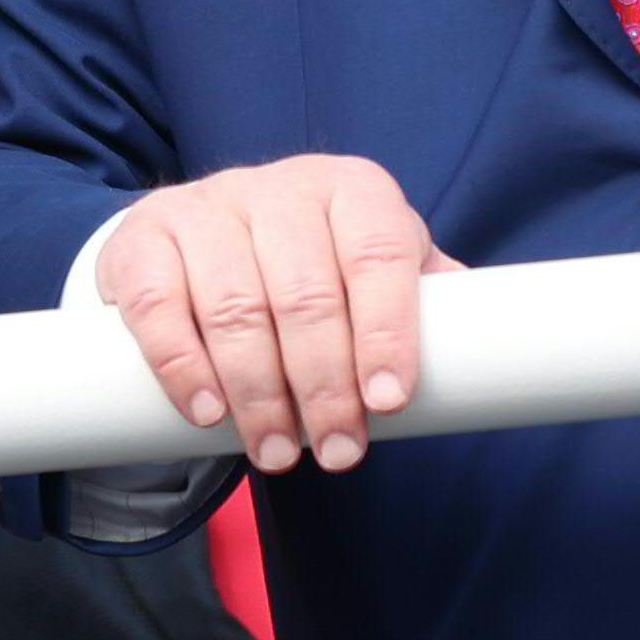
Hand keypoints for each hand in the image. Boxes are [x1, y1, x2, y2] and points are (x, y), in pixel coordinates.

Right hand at [97, 155, 454, 475]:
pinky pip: (158, 304)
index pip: (378, 253)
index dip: (387, 328)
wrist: (204, 236)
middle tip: (336, 452)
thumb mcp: (371, 270)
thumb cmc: (314, 267)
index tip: (389, 400)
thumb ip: (425, 304)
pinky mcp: (144, 237)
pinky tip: (206, 412)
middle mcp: (280, 187)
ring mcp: (207, 206)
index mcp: (352, 191)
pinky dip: (182, 364)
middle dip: (323, 385)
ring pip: (233, 303)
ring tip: (275, 453)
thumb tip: (494, 358)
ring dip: (257, 392)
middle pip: (305, 291)